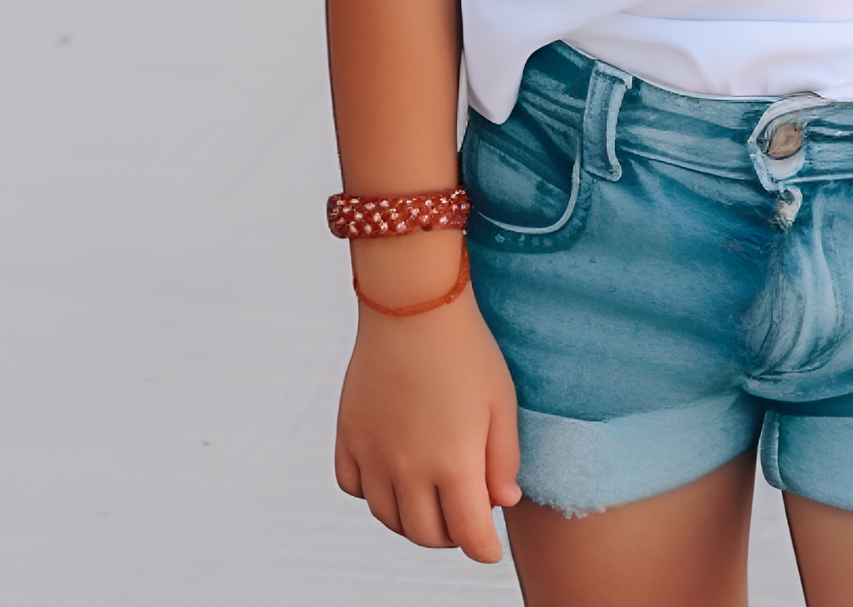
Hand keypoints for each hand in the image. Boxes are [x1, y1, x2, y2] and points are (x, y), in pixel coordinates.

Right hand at [335, 237, 522, 561]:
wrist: (413, 304)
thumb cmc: (465, 348)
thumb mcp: (502, 401)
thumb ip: (504, 459)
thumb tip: (502, 502)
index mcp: (453, 462)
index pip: (468, 534)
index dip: (483, 549)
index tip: (490, 548)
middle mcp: (407, 468)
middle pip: (425, 533)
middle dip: (450, 535)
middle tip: (464, 517)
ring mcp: (373, 453)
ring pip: (388, 517)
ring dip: (411, 520)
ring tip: (431, 501)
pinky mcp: (349, 434)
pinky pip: (353, 486)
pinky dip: (372, 493)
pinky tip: (392, 475)